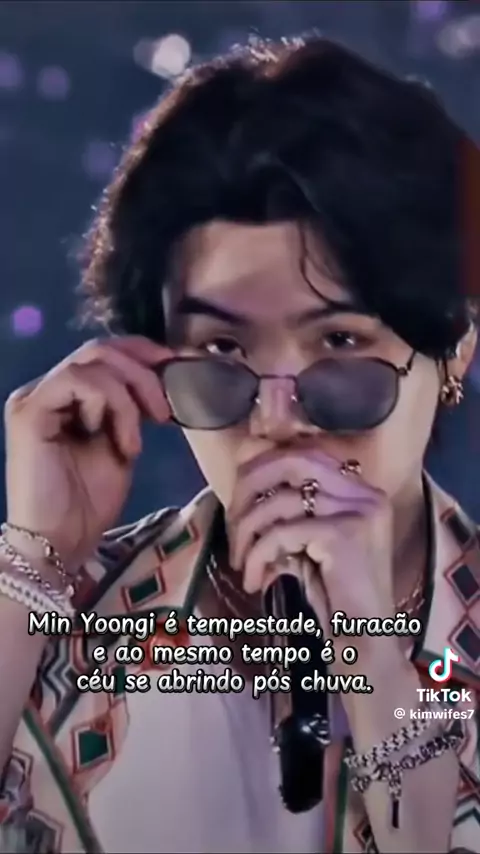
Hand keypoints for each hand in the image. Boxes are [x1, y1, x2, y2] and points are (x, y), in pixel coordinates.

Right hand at [4, 336, 172, 573]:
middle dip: (142, 373)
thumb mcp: (124, 444)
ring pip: (92, 362)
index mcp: (67, 394)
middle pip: (99, 348)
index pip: (104, 351)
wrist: (62, 542)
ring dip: (128, 398)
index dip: (142, 351)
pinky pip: (77, 381)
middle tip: (164, 412)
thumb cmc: (90, 502)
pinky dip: (108, 405)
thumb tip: (164, 377)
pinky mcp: (29, 411)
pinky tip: (117, 443)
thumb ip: (134, 409)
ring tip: (134, 442)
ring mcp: (34, 397)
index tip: (176, 369)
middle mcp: (46, 388)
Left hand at [227, 447, 400, 670]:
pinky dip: (259, 555)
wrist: (364, 645)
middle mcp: (365, 494)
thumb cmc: (334, 598)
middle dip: (249, 487)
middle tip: (231, 523)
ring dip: (248, 532)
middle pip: (291, 461)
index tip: (237, 500)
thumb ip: (286, 510)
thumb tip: (244, 475)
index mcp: (361, 491)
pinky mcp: (346, 535)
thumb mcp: (306, 542)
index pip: (303, 454)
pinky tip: (256, 581)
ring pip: (280, 500)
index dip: (262, 468)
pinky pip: (282, 532)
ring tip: (243, 563)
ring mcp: (360, 511)